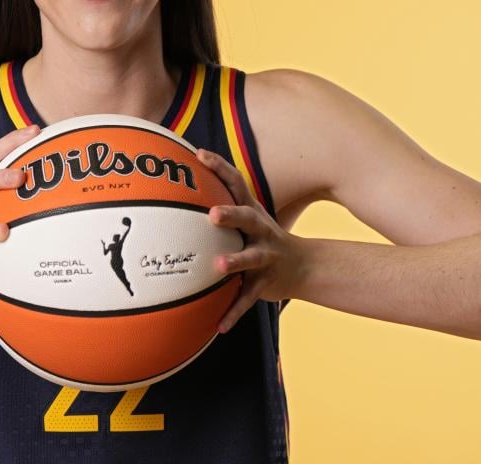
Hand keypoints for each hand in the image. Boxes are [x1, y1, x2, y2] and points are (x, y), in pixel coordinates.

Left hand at [196, 148, 307, 332]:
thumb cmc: (261, 238)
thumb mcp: (248, 218)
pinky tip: (218, 326)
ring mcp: (266, 257)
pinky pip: (248, 299)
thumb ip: (220, 205)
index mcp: (252, 212)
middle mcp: (261, 230)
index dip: (219, 167)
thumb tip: (177, 191)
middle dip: (231, 215)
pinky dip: (233, 312)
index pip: (236, 183)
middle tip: (212, 214)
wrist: (303, 266)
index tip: (199, 155)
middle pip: (247, 218)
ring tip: (218, 266)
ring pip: (251, 259)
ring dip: (235, 261)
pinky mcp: (266, 283)